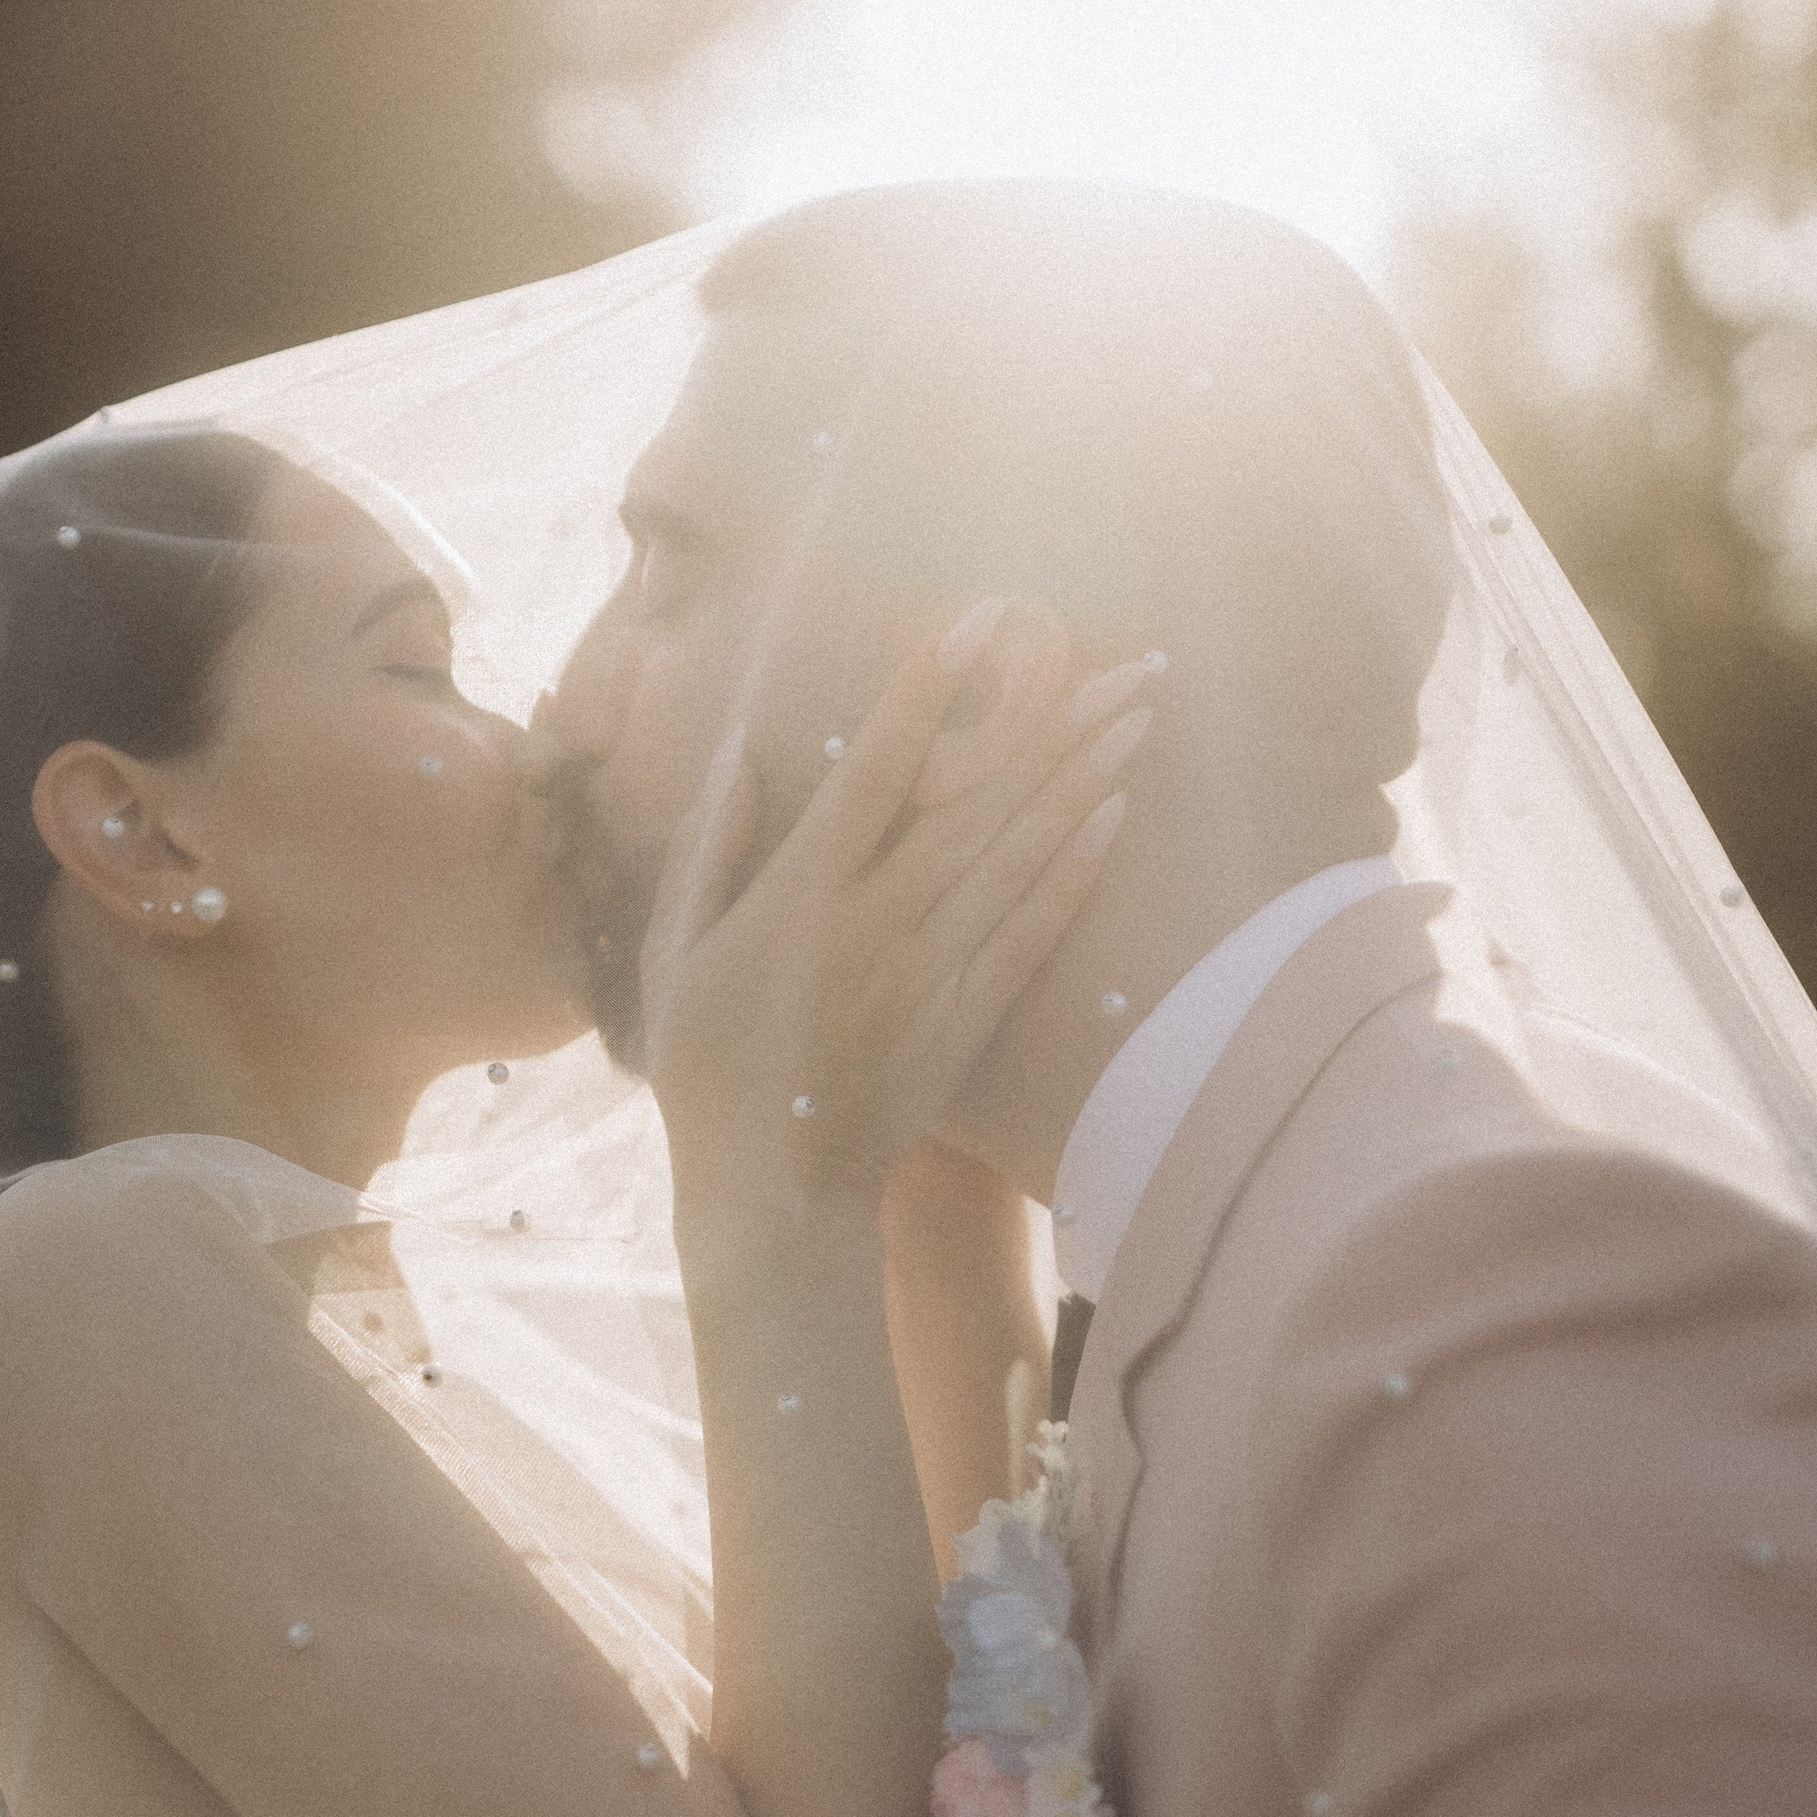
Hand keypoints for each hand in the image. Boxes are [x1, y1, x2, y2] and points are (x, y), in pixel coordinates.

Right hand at [642, 609, 1152, 1240]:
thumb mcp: (679, 952)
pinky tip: (1116, 815)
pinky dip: (1074, 874)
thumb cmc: (708, 1071)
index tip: (985, 619)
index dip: (933, 689)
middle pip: (977, 804)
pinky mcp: (964, 1025)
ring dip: (1083, 780)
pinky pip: (1030, 937)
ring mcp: (927, 977)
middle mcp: (874, 926)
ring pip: (1016, 858)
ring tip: (1136, 713)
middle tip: (1123, 660)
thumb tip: (741, 749)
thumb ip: (713, 847)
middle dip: (1054, 726)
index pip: (877, 768)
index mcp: (799, 896)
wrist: (768, 1197)